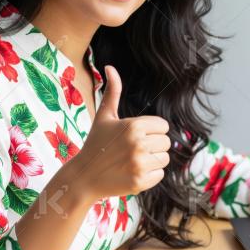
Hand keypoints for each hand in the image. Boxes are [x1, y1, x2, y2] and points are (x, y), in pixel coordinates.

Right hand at [70, 65, 170, 198]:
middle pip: (166, 143)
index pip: (163, 126)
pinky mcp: (141, 182)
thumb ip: (112, 91)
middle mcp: (138, 144)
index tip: (136, 136)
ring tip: (133, 161)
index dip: (152, 131)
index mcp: (134, 125)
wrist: (83, 177)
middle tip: (133, 150)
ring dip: (153, 161)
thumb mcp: (104, 116)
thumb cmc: (95, 144)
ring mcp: (140, 164)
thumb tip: (110, 67)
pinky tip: (132, 172)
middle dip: (153, 146)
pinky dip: (149, 175)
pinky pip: (160, 175)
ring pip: (165, 159)